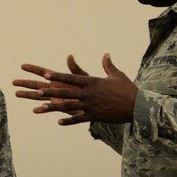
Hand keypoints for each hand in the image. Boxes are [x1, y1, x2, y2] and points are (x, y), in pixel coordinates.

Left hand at [13, 54, 137, 124]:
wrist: (138, 105)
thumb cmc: (128, 89)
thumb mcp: (117, 75)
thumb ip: (108, 65)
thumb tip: (106, 54)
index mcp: (93, 82)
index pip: (72, 78)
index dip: (58, 75)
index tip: (46, 73)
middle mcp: (90, 93)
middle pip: (67, 91)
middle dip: (51, 91)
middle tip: (38, 90)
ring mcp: (92, 105)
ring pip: (70, 105)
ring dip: (55, 106)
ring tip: (43, 106)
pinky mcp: (96, 116)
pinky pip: (80, 119)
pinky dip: (69, 121)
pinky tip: (58, 122)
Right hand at [13, 55, 87, 114]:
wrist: (93, 101)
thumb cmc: (89, 87)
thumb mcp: (81, 77)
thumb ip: (75, 68)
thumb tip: (70, 56)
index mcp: (57, 78)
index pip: (43, 72)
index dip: (33, 69)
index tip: (22, 65)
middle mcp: (53, 88)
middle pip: (36, 85)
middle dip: (25, 83)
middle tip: (13, 82)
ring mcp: (54, 98)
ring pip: (38, 96)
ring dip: (28, 95)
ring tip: (16, 93)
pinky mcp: (58, 107)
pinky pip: (48, 108)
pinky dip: (42, 109)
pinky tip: (35, 110)